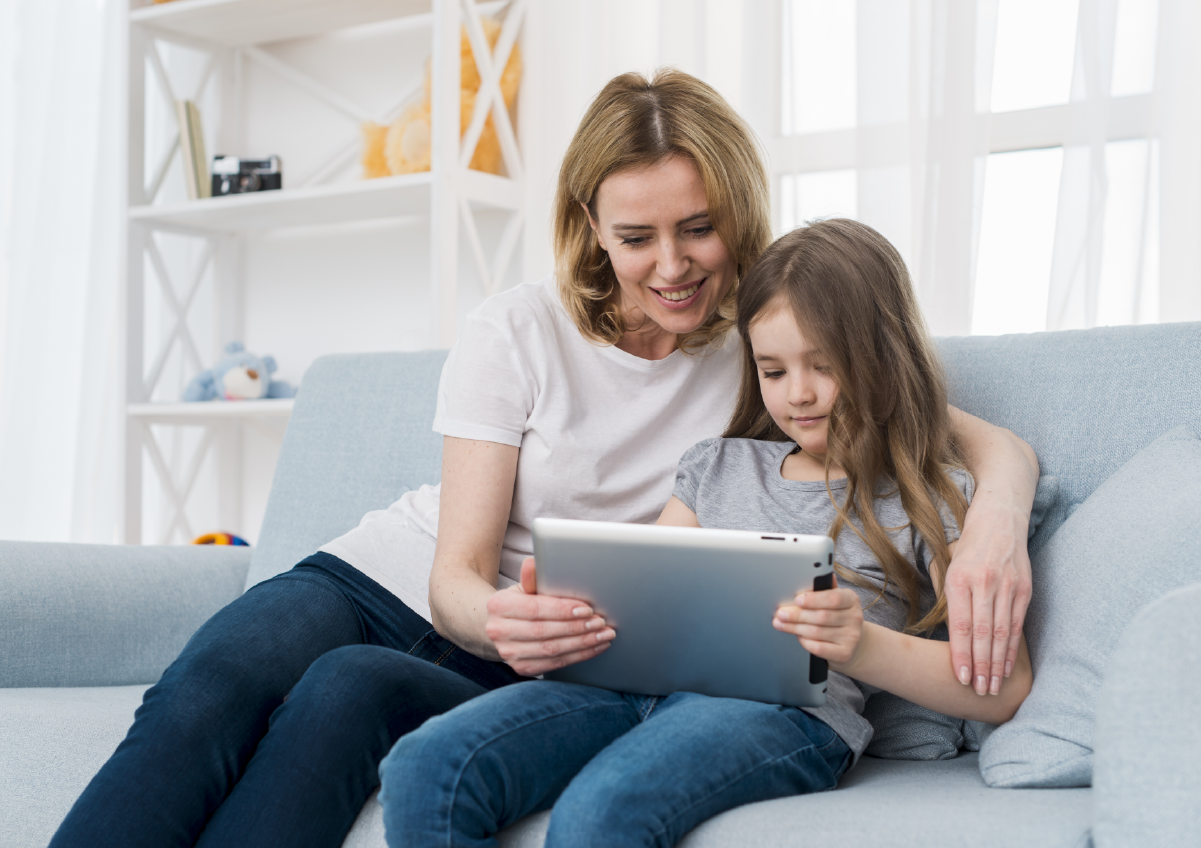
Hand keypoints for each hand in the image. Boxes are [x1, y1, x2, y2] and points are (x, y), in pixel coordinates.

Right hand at [484, 558, 614, 675]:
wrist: (503, 626)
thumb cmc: (520, 603)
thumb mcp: (524, 586)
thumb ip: (533, 577)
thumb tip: (533, 562)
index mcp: (499, 605)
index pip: (535, 609)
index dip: (562, 610)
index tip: (586, 609)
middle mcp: (499, 631)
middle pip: (544, 632)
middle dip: (577, 627)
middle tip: (601, 622)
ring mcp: (509, 653)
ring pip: (552, 650)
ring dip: (583, 643)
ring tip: (603, 635)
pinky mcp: (522, 668)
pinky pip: (555, 663)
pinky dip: (579, 655)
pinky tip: (594, 646)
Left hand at [772, 576, 863, 667]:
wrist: (854, 643)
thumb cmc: (839, 617)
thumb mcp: (836, 600)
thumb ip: (825, 589)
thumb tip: (818, 573)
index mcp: (852, 600)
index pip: (833, 598)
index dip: (813, 599)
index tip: (797, 599)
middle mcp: (855, 618)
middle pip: (821, 616)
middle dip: (797, 615)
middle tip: (781, 613)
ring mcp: (851, 637)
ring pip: (817, 632)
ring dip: (795, 628)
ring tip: (781, 623)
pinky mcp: (844, 653)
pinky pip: (819, 647)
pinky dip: (805, 641)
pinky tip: (797, 636)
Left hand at [945, 501, 1032, 696]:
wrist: (999, 521)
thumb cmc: (967, 550)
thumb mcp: (948, 567)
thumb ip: (948, 599)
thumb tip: (947, 635)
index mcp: (960, 580)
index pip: (960, 625)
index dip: (961, 654)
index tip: (961, 678)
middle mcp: (984, 584)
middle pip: (982, 634)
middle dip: (980, 666)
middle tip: (978, 692)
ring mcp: (1007, 587)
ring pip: (1002, 633)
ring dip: (997, 663)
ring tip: (992, 687)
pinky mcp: (1023, 589)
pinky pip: (1017, 625)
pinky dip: (1012, 649)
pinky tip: (1007, 667)